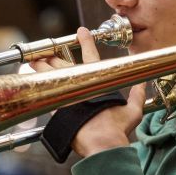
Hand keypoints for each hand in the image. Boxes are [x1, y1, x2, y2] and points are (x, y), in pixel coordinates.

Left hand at [32, 27, 145, 157]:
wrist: (101, 143)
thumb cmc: (117, 128)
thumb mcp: (132, 111)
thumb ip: (137, 95)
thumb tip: (143, 84)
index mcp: (99, 81)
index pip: (91, 55)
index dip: (86, 42)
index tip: (81, 31)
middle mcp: (81, 85)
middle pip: (64, 64)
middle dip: (54, 56)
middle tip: (46, 51)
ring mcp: (67, 95)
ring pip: (51, 76)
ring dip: (42, 68)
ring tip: (33, 62)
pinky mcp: (57, 108)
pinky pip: (45, 93)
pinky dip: (38, 86)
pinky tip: (32, 83)